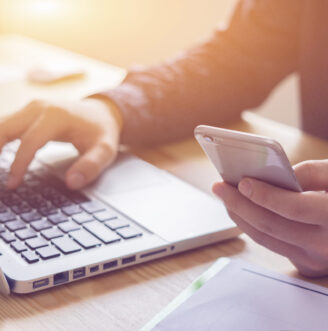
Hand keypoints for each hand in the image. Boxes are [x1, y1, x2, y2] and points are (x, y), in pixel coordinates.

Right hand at [0, 97, 122, 189]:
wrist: (103, 113)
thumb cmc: (102, 132)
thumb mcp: (105, 150)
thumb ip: (91, 166)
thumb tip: (72, 183)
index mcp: (56, 116)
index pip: (29, 142)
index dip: (18, 165)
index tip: (12, 184)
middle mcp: (39, 107)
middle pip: (3, 128)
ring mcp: (32, 108)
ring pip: (0, 125)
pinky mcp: (28, 112)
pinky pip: (5, 125)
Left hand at [213, 159, 327, 277]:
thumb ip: (312, 172)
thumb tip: (276, 177)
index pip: (295, 208)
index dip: (265, 195)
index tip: (242, 182)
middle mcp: (326, 245)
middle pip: (271, 226)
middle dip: (239, 204)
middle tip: (219, 186)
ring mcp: (315, 260)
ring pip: (265, 239)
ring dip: (239, 216)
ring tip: (224, 196)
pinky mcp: (306, 265)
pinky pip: (271, 245)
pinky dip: (251, 226)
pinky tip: (241, 210)